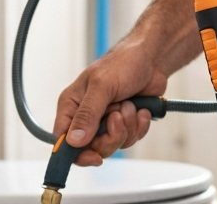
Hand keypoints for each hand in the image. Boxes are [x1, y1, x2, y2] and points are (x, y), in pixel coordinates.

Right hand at [52, 42, 164, 165]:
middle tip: (118, 116)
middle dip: (110, 136)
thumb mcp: (102, 86)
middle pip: (92, 148)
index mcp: (72, 105)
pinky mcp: (125, 123)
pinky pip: (130, 139)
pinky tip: (140, 109)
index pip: (64, 140)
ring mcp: (106, 121)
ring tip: (129, 104)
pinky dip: (139, 126)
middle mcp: (86, 116)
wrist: (152, 58)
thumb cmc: (123, 63)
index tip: (95, 157)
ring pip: (113, 145)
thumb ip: (87, 114)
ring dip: (127, 126)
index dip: (77, 153)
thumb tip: (73, 141)